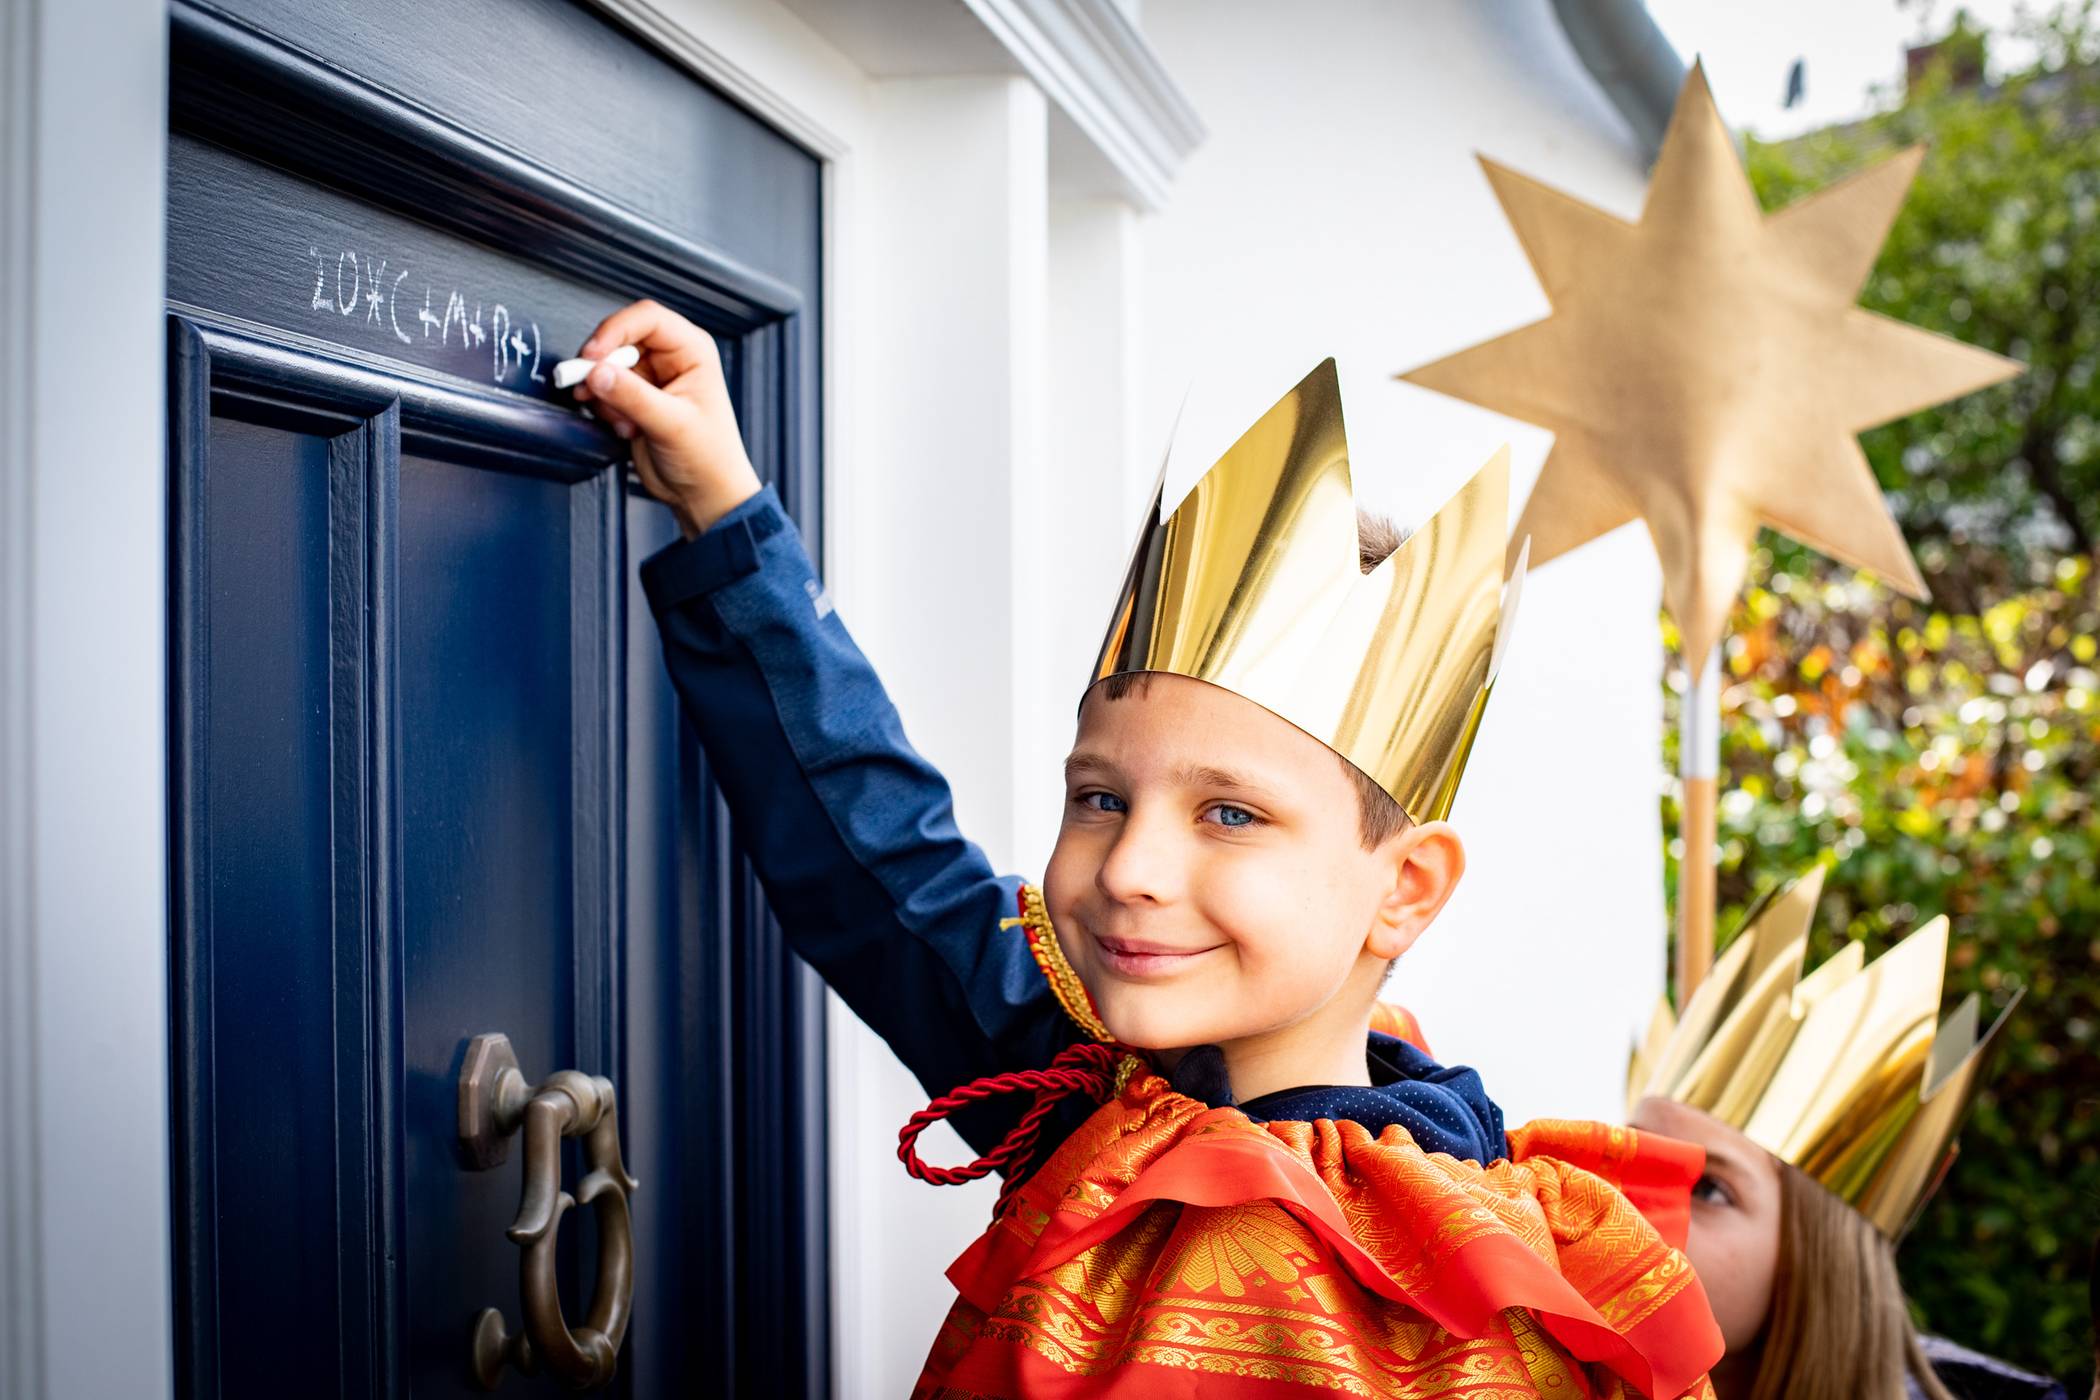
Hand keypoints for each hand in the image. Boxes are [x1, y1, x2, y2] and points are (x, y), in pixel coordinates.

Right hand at [570, 299, 761, 537]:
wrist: (704, 494)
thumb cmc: (709, 458)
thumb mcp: (672, 424)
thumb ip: (632, 396)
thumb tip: (596, 372)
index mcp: (692, 350)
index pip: (646, 318)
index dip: (614, 331)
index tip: (592, 356)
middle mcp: (670, 357)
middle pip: (619, 339)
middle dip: (601, 366)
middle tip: (589, 390)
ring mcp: (650, 377)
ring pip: (606, 365)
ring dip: (603, 394)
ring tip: (622, 421)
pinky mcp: (633, 398)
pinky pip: (602, 389)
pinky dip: (604, 408)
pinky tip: (624, 429)